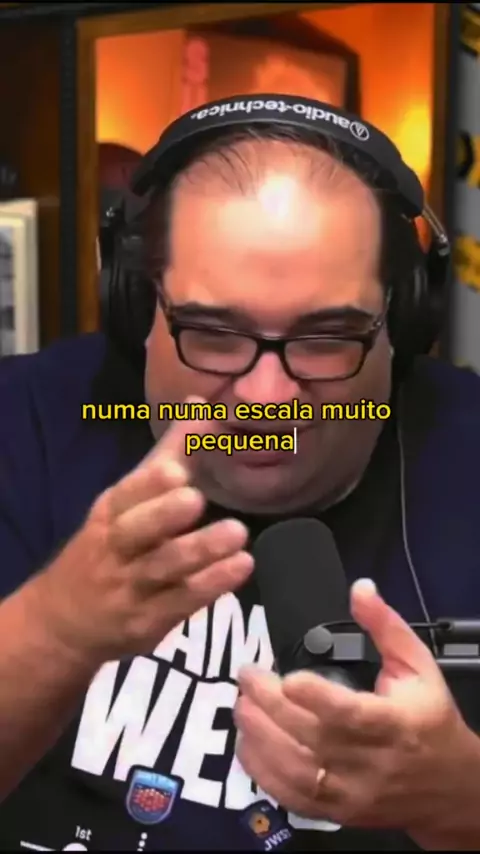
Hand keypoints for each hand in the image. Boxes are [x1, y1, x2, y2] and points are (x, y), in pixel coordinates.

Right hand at [29, 397, 252, 663]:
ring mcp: (132, 587)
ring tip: (238, 534)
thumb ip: (169, 454)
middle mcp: (117, 548)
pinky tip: (241, 567)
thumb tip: (201, 405)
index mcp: (111, 513)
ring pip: (163, 569)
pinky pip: (181, 602)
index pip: (126, 495)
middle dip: (163, 515)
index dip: (149, 484)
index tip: (175, 470)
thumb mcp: (130, 500)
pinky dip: (212, 585)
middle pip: (136, 531)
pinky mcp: (150, 620)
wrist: (65, 619)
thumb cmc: (110, 545)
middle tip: (196, 498)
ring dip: (200, 552)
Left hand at [234, 580, 479, 842]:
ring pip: (296, 773)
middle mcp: (371, 764)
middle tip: (247, 676)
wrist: (446, 786)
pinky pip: (291, 798)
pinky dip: (262, 772)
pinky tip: (246, 742)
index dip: (316, 698)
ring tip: (241, 704)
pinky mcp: (336, 812)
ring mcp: (351, 793)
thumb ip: (385, 625)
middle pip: (313, 738)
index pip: (351, 716)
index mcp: (395, 724)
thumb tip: (359, 588)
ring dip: (260, 738)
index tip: (288, 677)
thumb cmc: (429, 717)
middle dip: (271, 706)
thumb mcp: (417, 664)